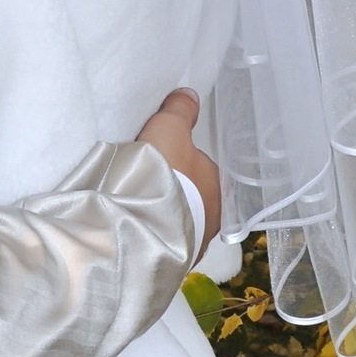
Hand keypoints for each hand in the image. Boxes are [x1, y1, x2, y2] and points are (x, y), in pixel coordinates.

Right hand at [135, 88, 220, 263]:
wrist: (148, 220)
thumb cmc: (164, 171)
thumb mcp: (169, 129)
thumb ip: (180, 111)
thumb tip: (191, 95)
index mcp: (215, 181)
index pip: (199, 169)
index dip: (179, 165)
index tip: (158, 164)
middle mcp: (214, 214)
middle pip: (193, 198)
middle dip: (176, 194)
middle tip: (147, 187)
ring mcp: (198, 240)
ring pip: (182, 223)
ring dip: (167, 219)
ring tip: (140, 214)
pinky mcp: (179, 262)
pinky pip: (168, 244)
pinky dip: (157, 237)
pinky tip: (140, 233)